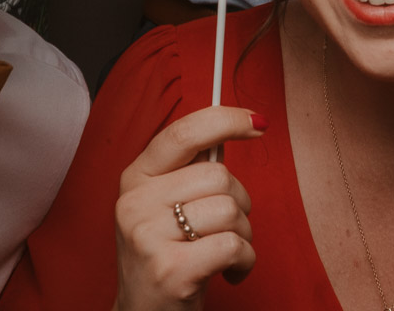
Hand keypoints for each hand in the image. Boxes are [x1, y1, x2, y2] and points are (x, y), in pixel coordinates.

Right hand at [112, 105, 263, 310]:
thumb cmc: (168, 254)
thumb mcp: (166, 206)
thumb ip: (192, 168)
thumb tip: (235, 123)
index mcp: (135, 178)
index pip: (182, 133)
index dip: (225, 120)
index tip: (258, 121)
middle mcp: (135, 203)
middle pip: (218, 176)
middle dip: (240, 203)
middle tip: (227, 228)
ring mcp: (148, 237)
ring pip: (229, 210)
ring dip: (243, 235)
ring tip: (224, 254)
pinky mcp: (170, 269)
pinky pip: (233, 245)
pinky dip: (244, 261)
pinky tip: (228, 273)